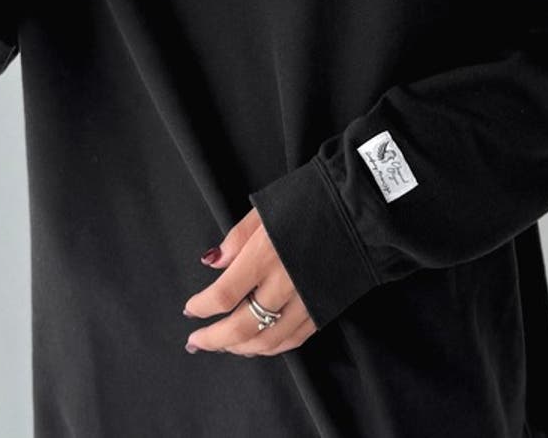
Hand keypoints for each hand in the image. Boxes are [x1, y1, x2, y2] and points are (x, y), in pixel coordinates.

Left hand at [182, 207, 317, 355]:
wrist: (357, 208)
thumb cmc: (309, 200)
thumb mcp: (265, 209)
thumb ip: (237, 238)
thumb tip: (213, 263)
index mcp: (265, 255)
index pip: (223, 294)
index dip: (201, 307)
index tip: (190, 309)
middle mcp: (285, 283)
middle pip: (242, 326)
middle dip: (214, 339)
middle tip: (196, 341)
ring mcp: (306, 300)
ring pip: (267, 340)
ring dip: (240, 348)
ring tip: (223, 344)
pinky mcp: (324, 308)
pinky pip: (294, 339)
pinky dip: (271, 347)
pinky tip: (257, 343)